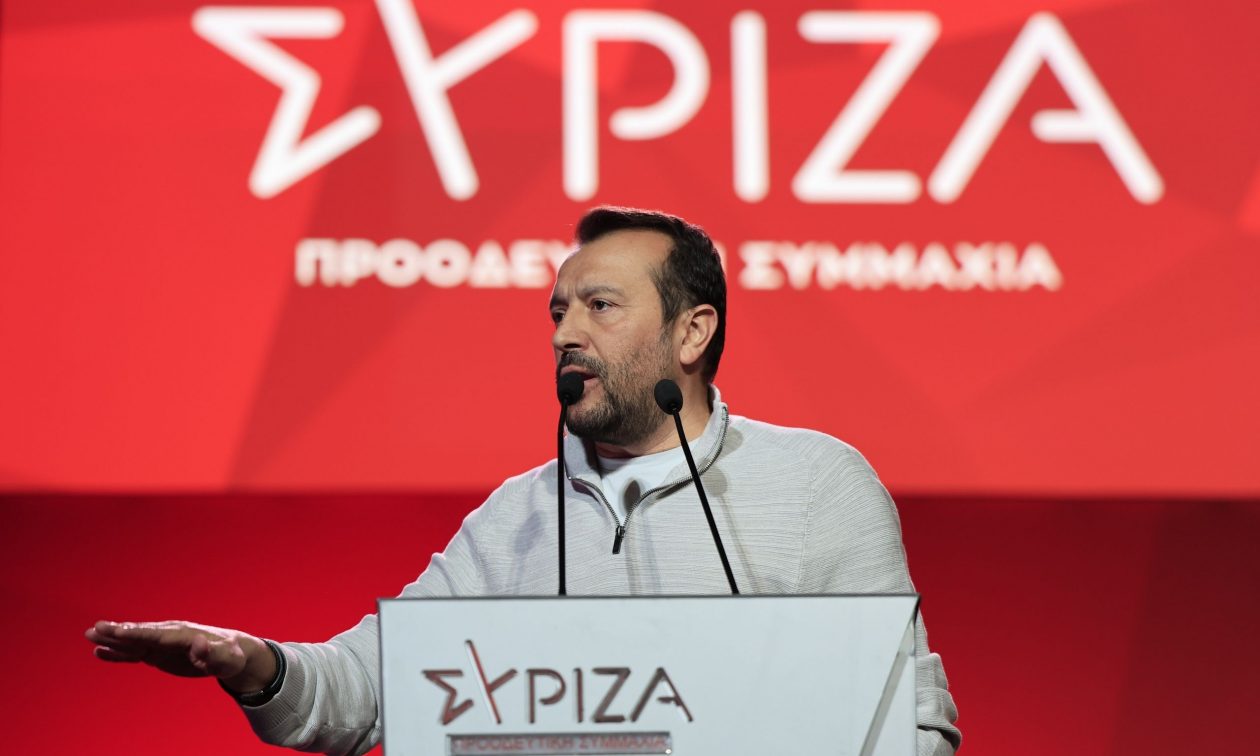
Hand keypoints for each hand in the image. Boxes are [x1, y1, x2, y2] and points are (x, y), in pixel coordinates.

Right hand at [85, 620, 276, 692]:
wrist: (231, 654)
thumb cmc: (230, 656)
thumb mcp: (226, 658)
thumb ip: (212, 653)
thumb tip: (199, 645)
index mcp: (183, 635)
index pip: (156, 635)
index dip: (137, 634)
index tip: (118, 631)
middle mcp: (169, 636)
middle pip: (140, 634)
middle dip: (118, 632)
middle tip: (95, 628)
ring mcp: (162, 644)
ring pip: (133, 641)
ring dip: (112, 639)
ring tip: (89, 635)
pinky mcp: (158, 654)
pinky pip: (134, 653)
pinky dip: (118, 653)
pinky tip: (100, 652)